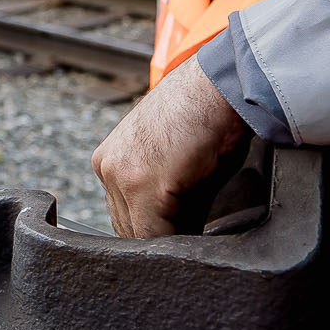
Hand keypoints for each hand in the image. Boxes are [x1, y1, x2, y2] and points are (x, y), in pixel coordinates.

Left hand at [92, 55, 249, 237]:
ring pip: (137, 233)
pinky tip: (194, 241)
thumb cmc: (206, 113)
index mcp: (110, 158)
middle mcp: (108, 166)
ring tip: (191, 241)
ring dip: (166, 241)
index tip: (172, 238)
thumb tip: (168, 226)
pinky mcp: (144, 185)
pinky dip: (174, 243)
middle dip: (156, 237)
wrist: (221, 86)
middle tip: (185, 243)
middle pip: (126, 224)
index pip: (122, 212)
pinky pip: (153, 234)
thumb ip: (159, 186)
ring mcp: (121, 175)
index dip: (149, 230)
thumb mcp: (170, 153)